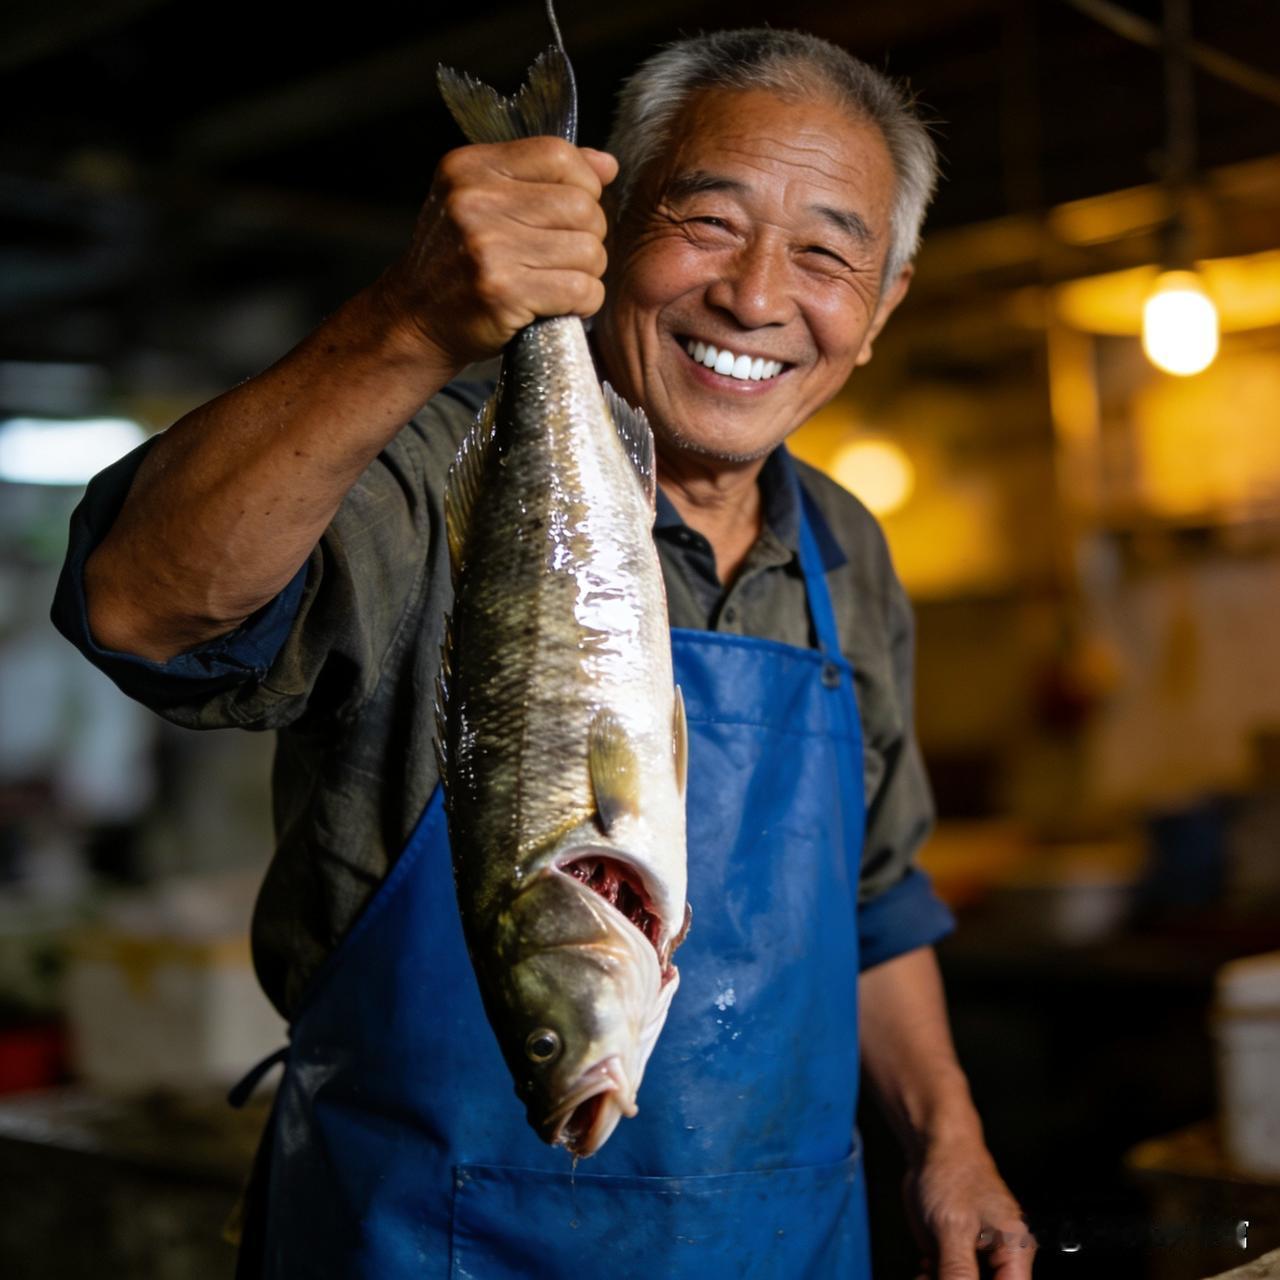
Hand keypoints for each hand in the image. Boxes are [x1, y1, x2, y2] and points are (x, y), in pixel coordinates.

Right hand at [377, 138, 617, 367]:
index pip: (558, 155)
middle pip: (582, 207)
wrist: (414, 321)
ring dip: (588, 273)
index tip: (574, 213)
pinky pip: (581, 290)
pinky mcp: (502, 292)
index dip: (584, 184)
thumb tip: (606, 165)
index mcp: (470, 169)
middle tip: (568, 258)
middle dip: (589, 236)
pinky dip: (585, 302)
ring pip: (589, 251)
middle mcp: (475, 201)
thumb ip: (542, 177)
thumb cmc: (457, 263)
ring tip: (561, 282)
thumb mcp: (483, 203)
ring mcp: (487, 247)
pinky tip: (563, 306)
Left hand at [904, 1138, 1035, 1277]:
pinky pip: (949, 1277)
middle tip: (936, 1274)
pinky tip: (925, 1268)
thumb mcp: (953, 1227)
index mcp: (1016, 1250)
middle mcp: (1001, 1256)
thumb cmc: (951, 1171)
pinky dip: (935, 1277)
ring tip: (928, 1271)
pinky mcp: (957, 1252)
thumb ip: (958, 1270)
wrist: (930, 1147)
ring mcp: (977, 1255)